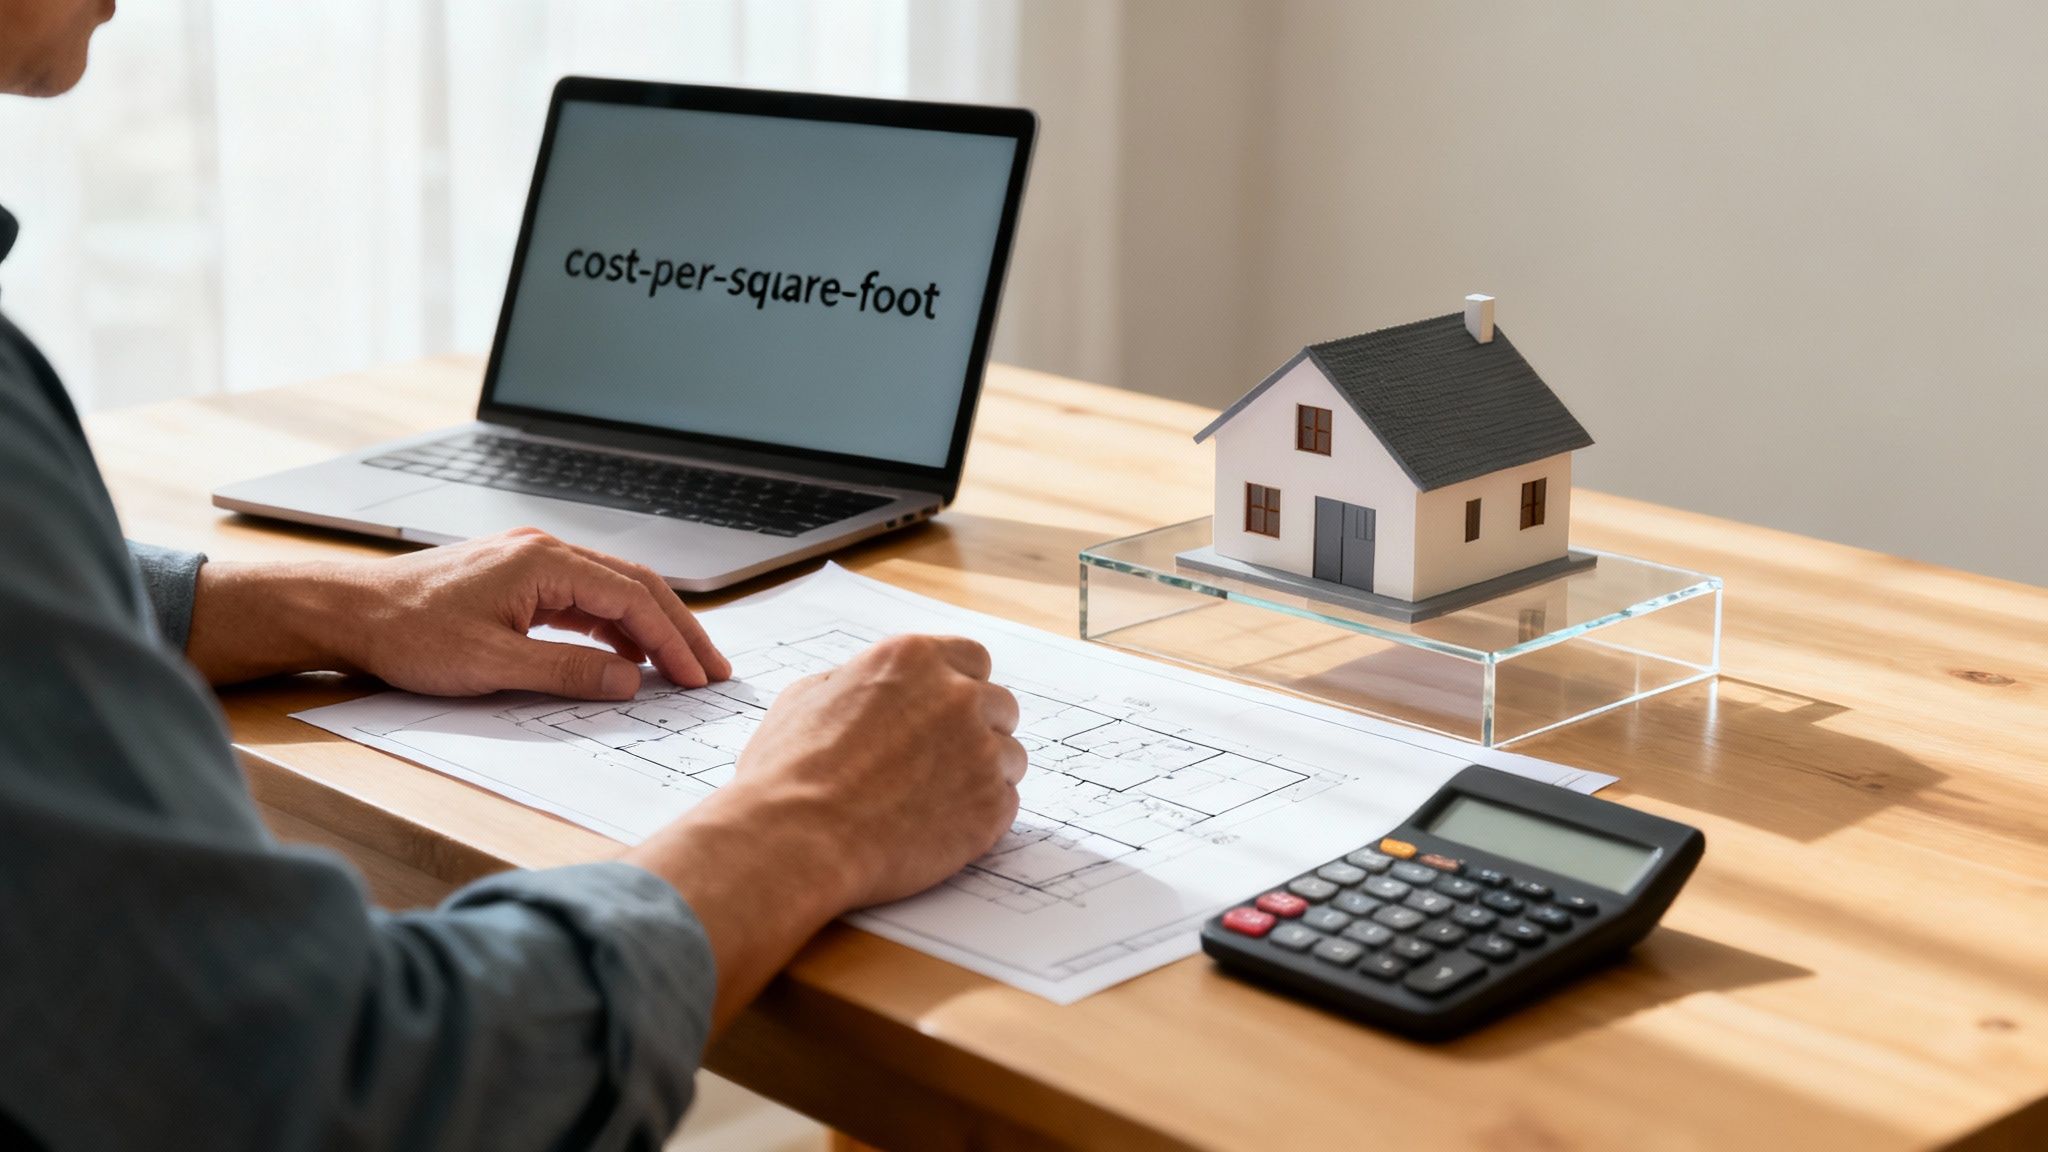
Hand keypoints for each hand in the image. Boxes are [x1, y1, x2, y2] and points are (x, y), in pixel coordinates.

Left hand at [186, 528, 729, 697]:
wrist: (348, 612)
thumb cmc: (409, 634)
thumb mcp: (492, 665)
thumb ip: (567, 672)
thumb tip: (629, 680)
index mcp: (545, 562)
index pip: (633, 598)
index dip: (672, 641)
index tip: (697, 678)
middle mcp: (545, 551)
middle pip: (636, 587)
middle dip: (679, 630)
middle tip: (712, 670)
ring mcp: (531, 562)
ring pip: (613, 591)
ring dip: (650, 629)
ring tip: (679, 669)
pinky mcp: (517, 580)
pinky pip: (583, 599)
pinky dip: (614, 628)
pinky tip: (625, 658)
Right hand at [624, 634, 1025, 1030]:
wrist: (797, 838)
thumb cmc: (788, 772)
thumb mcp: (806, 698)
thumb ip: (856, 682)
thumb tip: (870, 689)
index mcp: (914, 659)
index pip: (973, 659)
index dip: (960, 688)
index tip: (947, 713)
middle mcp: (958, 696)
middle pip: (1000, 705)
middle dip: (979, 730)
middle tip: (942, 763)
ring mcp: (981, 750)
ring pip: (1010, 756)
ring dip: (983, 774)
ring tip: (936, 802)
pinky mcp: (992, 805)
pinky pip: (1007, 803)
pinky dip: (981, 816)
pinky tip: (938, 828)